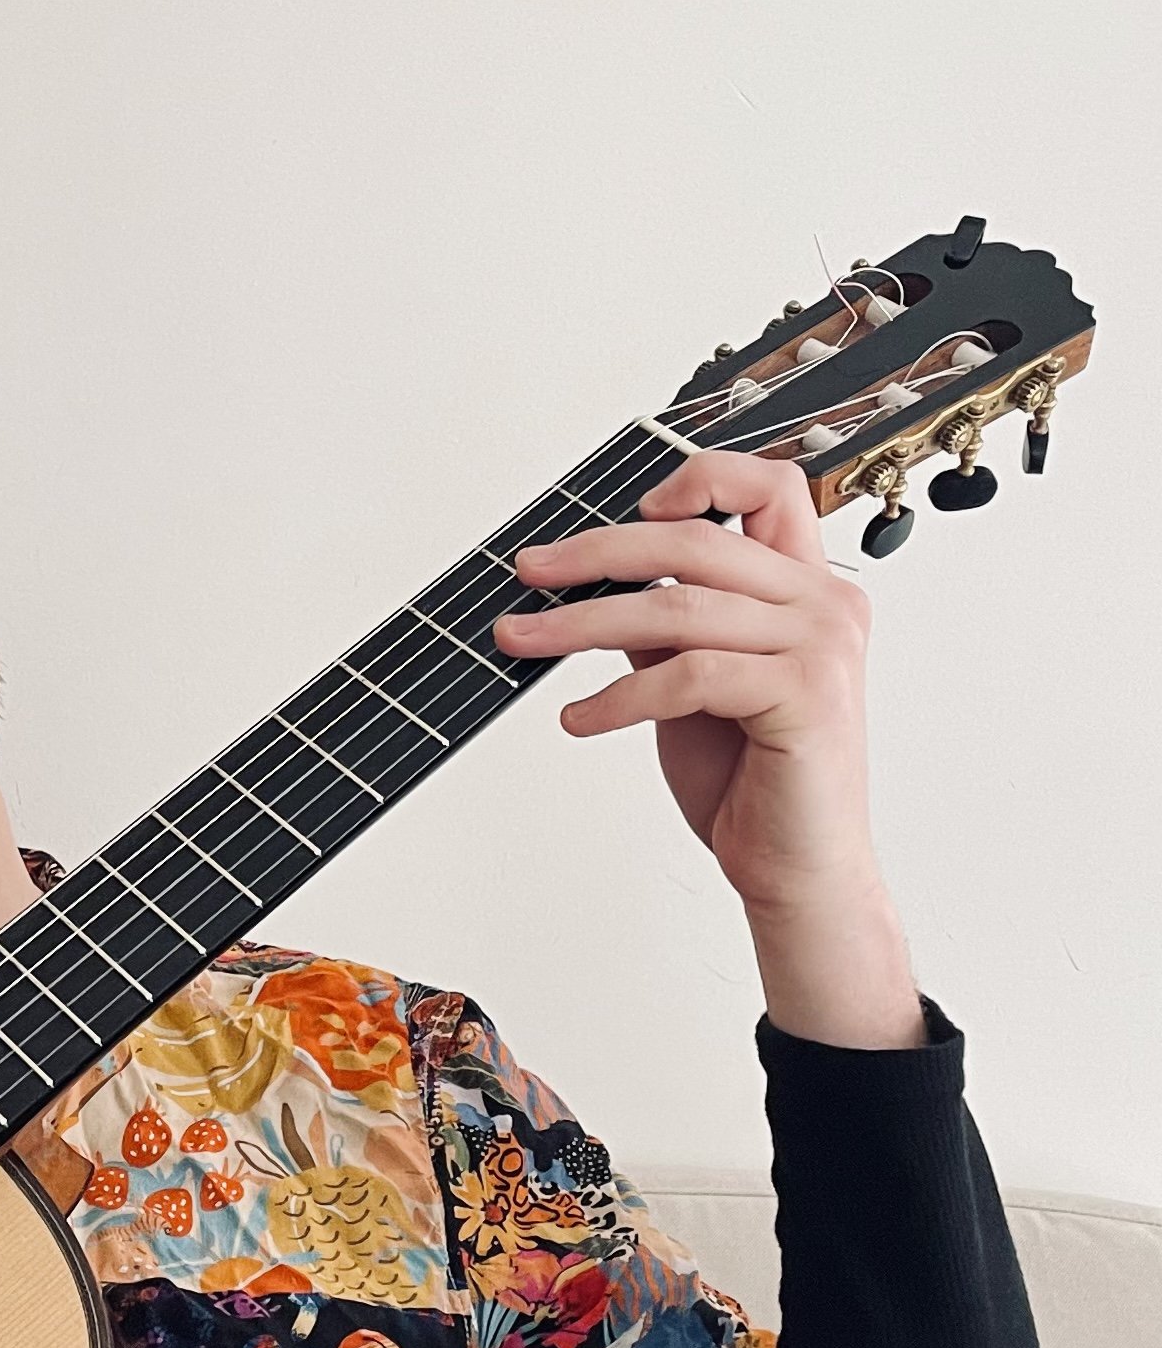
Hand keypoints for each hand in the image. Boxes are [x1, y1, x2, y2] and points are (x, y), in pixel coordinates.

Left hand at [492, 448, 924, 1045]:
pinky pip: (689, 675)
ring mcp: (822, 645)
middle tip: (528, 573)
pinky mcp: (806, 695)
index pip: (771, 487)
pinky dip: (620, 697)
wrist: (795, 869)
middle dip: (595, 555)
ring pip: (678, 609)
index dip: (700, 478)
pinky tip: (578, 718)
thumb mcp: (690, 686)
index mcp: (806, 586)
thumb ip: (663, 627)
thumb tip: (591, 582)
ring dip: (582, 626)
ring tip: (522, 642)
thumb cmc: (749, 779)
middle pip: (695, 543)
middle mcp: (825, 602)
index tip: (629, 509)